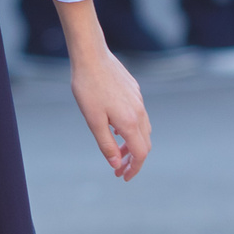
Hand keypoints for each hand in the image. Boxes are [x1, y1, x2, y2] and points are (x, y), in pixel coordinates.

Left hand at [68, 40, 151, 180]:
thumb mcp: (93, 121)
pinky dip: (132, 129)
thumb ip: (106, 144)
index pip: (140, 154)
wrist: (92, 56)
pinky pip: (139, 116)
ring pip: (144, 130)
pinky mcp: (135, 91)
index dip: (134, 169)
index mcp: (130, 122)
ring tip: (116, 150)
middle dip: (133, 159)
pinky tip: (116, 127)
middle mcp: (139, 112)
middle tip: (118, 168)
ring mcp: (139, 100)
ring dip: (133, 144)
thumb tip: (115, 163)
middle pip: (145, 144)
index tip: (123, 177)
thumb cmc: (88, 88)